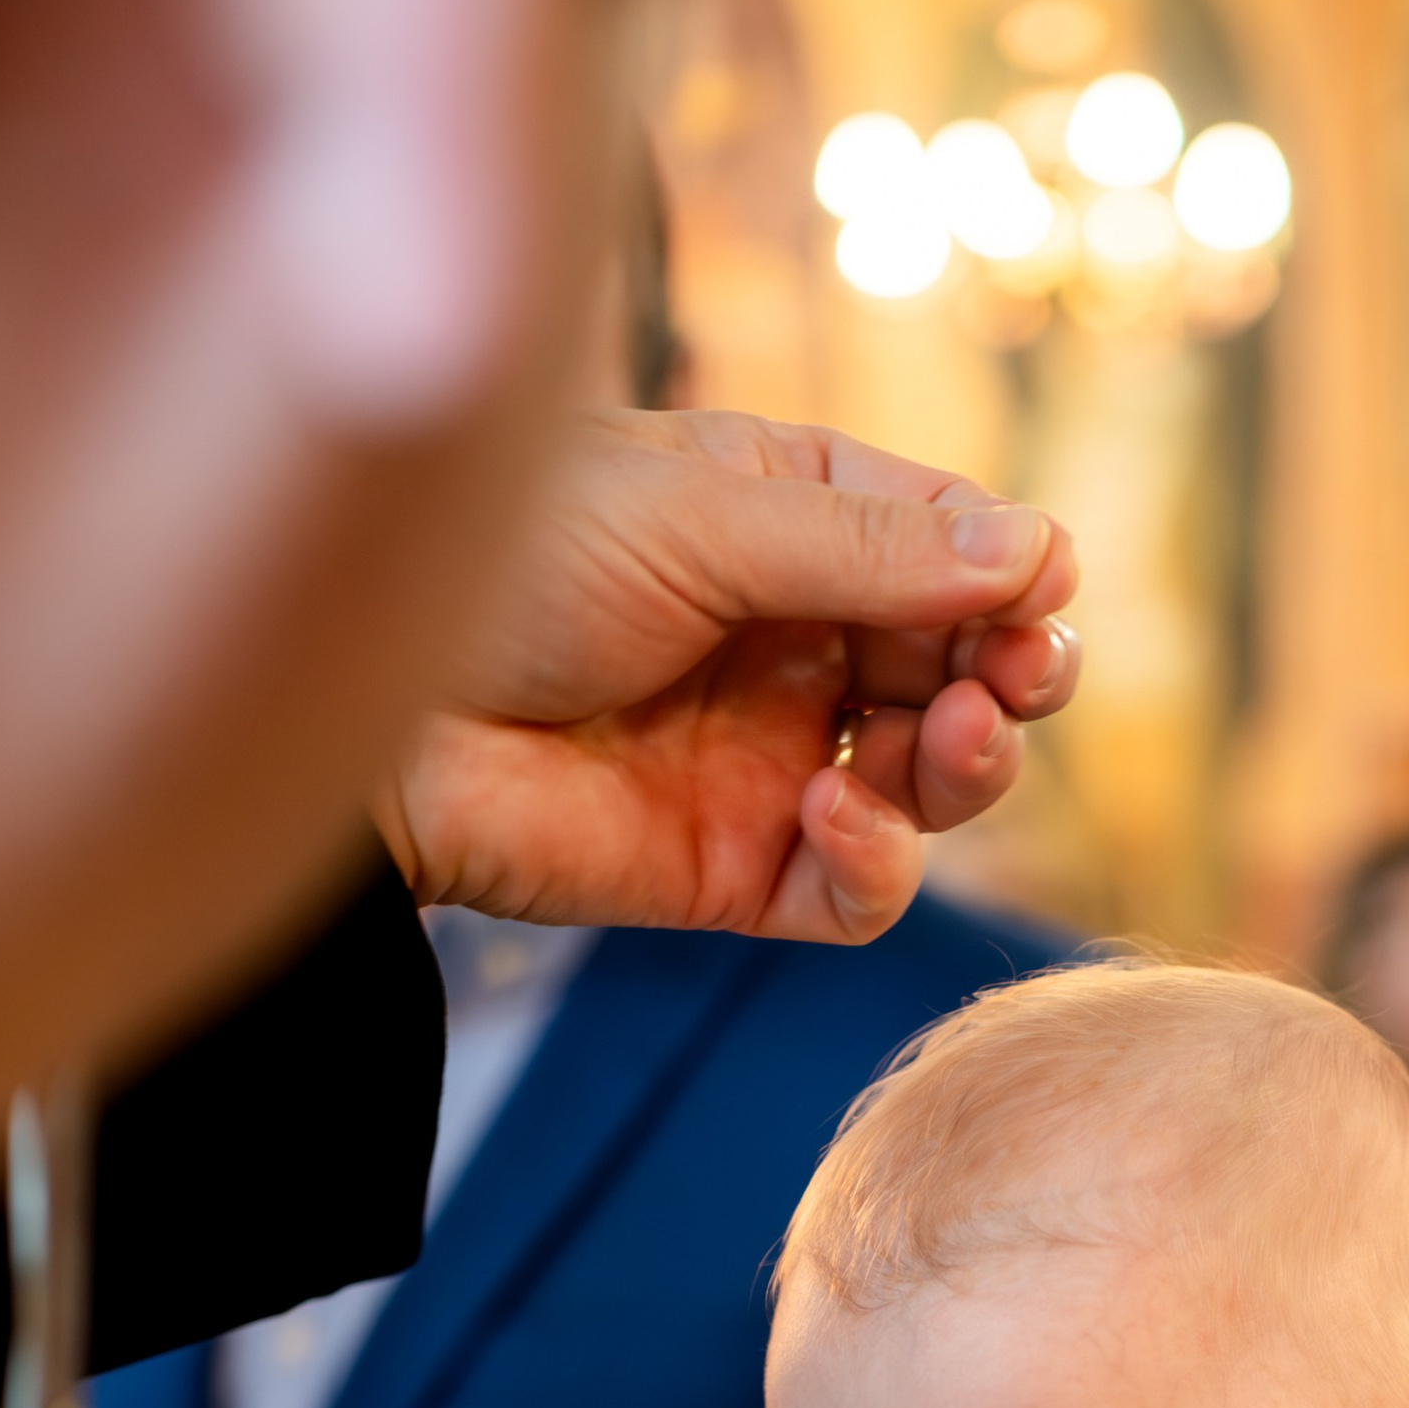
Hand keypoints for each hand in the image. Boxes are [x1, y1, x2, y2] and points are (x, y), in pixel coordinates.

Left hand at [378, 411, 1080, 946]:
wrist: (368, 716)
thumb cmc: (502, 571)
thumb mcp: (699, 521)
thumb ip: (869, 548)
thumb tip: (1040, 549)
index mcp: (785, 519)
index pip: (947, 544)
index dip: (1008, 572)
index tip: (1038, 590)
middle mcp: (792, 639)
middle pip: (963, 667)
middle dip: (1013, 672)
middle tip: (1021, 676)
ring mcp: (771, 758)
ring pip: (933, 781)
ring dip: (971, 763)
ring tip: (954, 739)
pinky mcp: (738, 870)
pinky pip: (858, 888)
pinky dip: (878, 859)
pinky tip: (835, 810)